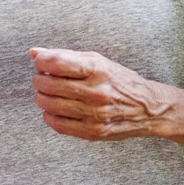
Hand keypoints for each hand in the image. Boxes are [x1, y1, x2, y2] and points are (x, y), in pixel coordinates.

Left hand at [32, 48, 169, 140]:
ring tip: (47, 93)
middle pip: (49, 84)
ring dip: (42, 97)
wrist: (148, 109)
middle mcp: (96, 92)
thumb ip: (67, 56)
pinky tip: (55, 110)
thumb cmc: (121, 81)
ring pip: (49, 105)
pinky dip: (50, 115)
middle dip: (39, 80)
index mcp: (98, 70)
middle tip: (42, 78)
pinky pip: (57, 124)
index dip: (42, 61)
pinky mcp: (92, 132)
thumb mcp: (99, 61)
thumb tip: (35, 52)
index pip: (57, 63)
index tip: (41, 62)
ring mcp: (94, 114)